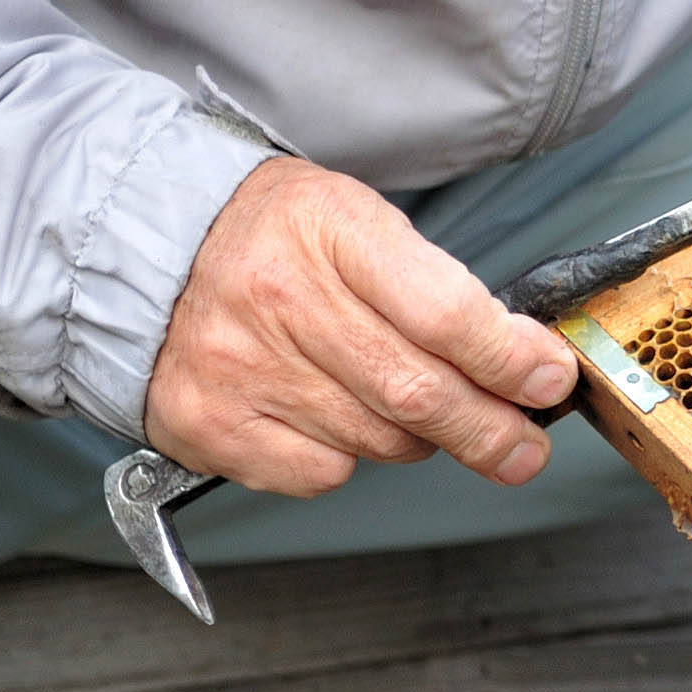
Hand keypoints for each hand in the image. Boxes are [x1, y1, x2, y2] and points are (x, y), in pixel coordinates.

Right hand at [143, 156, 573, 494]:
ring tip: (415, 414)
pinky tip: (333, 420)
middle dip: (490, 430)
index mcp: (329, 229)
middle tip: (524, 448)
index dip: (511, 360)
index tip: (548, 380)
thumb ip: (432, 285)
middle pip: (418, 392)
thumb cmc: (269, 233)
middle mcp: (280, 299)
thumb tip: (519, 360)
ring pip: (377, 440)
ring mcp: (240, 368)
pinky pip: (319, 473)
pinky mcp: (210, 425)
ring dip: (419, 441)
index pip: (447, 313)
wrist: (144, 246)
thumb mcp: (353, 218)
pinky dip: (346, 460)